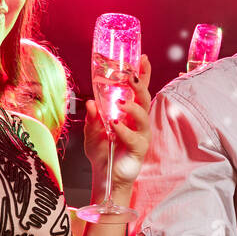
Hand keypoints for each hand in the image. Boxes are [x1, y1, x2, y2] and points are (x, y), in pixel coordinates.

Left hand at [84, 54, 151, 193]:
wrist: (105, 176)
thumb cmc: (102, 152)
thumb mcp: (92, 131)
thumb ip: (92, 117)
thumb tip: (90, 102)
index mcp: (130, 113)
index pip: (139, 91)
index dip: (142, 75)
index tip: (142, 59)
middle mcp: (138, 122)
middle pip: (145, 99)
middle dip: (140, 86)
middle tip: (131, 78)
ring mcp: (141, 135)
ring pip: (143, 116)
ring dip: (132, 107)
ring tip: (120, 103)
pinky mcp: (139, 149)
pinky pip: (135, 137)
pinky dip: (124, 129)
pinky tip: (115, 125)